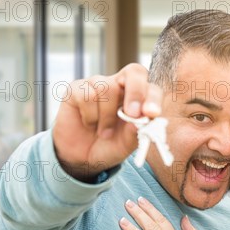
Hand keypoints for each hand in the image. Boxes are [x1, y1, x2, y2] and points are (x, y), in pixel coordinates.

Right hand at [53, 64, 162, 180]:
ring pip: (108, 88)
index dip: (153, 97)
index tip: (151, 113)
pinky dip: (90, 116)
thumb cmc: (108, 146)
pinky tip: (89, 124)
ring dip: (107, 117)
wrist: (79, 157)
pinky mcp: (76, 88)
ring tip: (104, 133)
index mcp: (137, 97)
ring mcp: (97, 84)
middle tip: (131, 114)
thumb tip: (144, 117)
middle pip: (134, 71)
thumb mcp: (125, 145)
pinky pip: (86, 95)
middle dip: (136, 92)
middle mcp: (119, 85)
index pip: (151, 87)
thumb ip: (136, 131)